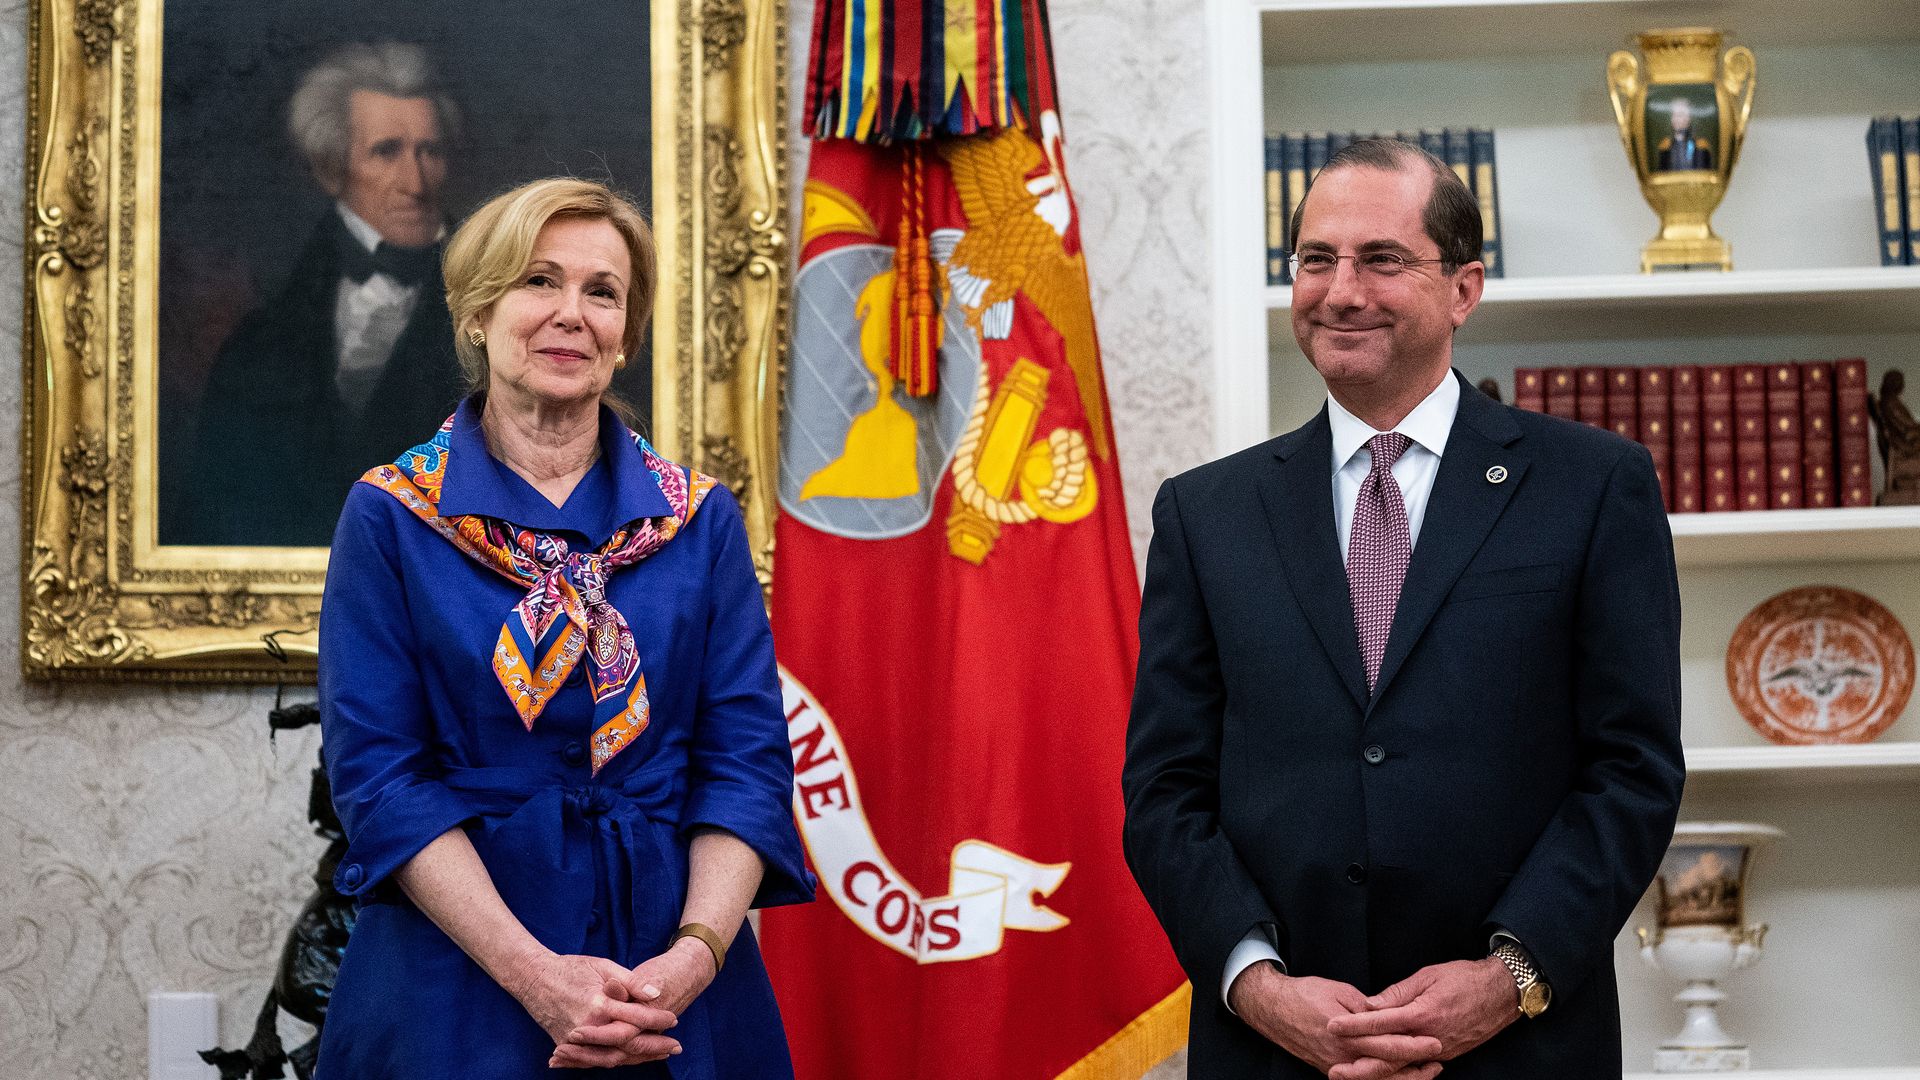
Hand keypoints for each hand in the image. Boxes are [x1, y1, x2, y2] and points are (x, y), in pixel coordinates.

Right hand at [505, 952, 679, 1068]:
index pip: (636, 1018)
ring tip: (660, 1055)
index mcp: (598, 1003)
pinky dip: (614, 1061)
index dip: (657, 1020)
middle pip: (627, 1045)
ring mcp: (574, 1040)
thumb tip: (657, 994)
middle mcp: (587, 1026)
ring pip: (611, 1057)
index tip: (674, 1019)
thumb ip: (631, 982)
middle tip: (675, 1046)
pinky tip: (631, 1059)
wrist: (533, 978)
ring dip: (638, 1058)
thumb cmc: (571, 968)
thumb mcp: (603, 965)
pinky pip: (593, 1060)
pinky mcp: (564, 1046)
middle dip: (654, 1046)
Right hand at [1229, 963, 1441, 1075]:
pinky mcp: (1330, 1069)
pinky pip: (1363, 1079)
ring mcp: (1336, 1066)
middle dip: (1416, 1068)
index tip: (1435, 1042)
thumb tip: (1389, 1017)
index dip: (1414, 1045)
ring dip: (1404, 1078)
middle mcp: (1343, 1056)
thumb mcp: (1341, 992)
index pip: (1388, 1045)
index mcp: (1348, 1034)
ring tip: (1426, 1072)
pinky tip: (1398, 1074)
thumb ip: (1367, 1008)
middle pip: (1386, 1069)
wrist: (1273, 1008)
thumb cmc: (1305, 994)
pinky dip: (1384, 1079)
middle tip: (1439, 1062)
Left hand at [1325, 958, 1516, 1063]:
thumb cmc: (1464, 978)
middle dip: (1359, 1064)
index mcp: (1423, 1014)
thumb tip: (1370, 1005)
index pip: (1380, 1023)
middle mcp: (1430, 1037)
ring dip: (1375, 1072)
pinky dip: (1396, 1070)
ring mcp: (1439, 1050)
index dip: (1354, 1026)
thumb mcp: (1428, 976)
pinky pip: (1416, 1066)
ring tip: (1351, 1074)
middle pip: (1388, 1057)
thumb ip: (1397, 993)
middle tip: (1334, 1069)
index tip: (1332, 1026)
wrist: (1502, 994)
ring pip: (1402, 1067)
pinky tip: (1379, 1071)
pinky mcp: (1446, 1055)